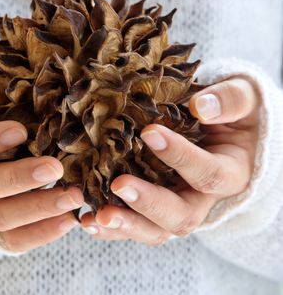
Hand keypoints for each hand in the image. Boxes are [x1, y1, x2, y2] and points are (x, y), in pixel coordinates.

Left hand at [81, 77, 259, 245]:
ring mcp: (175, 208)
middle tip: (119, 185)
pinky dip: (110, 228)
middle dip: (148, 204)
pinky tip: (86, 220)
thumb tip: (201, 108)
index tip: (150, 133)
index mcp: (230, 173)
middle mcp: (202, 200)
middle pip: (181, 217)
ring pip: (155, 231)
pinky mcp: (151, 210)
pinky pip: (133, 226)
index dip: (181, 157)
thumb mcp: (242, 99)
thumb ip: (229, 100)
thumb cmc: (230, 112)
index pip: (208, 174)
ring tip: (95, 217)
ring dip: (125, 225)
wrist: (218, 129)